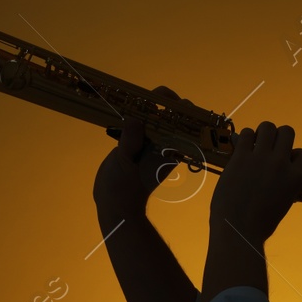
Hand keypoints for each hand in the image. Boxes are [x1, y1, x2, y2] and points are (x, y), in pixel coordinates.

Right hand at [93, 86, 186, 223]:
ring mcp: (153, 143)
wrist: (115, 203)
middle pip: (174, 114)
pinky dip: (137, 113)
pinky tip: (125, 109)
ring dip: (148, 105)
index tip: (160, 98)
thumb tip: (135, 120)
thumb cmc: (124, 188)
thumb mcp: (126, 163)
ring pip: (158, 116)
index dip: (178, 105)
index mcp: (170, 147)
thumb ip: (130, 142)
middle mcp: (166, 143)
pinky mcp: (140, 143)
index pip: (185, 121)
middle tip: (143, 99)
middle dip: (163, 100)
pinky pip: (144, 123)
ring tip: (131, 101)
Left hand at [209, 121, 301, 242]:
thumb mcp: (284, 203)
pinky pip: (246, 134)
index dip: (295, 156)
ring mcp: (261, 158)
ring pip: (267, 127)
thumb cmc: (260, 224)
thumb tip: (280, 165)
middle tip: (268, 150)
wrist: (238, 229)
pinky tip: (242, 149)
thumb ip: (286, 183)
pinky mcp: (241, 157)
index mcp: (296, 178)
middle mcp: (281, 163)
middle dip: (278, 138)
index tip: (285, 164)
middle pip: (287, 131)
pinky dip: (245, 138)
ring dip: (262, 134)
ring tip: (255, 146)